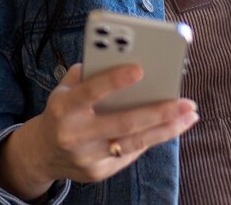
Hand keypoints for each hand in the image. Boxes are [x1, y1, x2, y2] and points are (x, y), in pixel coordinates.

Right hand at [0, 63, 197, 199]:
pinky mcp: (98, 173)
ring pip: (134, 144)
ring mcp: (88, 158)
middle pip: (123, 124)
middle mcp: (75, 135)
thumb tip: (123, 57)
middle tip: (185, 101)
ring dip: (166, 129)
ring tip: (189, 115)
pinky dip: (152, 138)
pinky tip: (171, 125)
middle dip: (158, 112)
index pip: (91, 92)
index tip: (140, 68)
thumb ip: (90, 73)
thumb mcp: (65, 87)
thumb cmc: (62, 110)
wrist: (40, 154)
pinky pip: (130, 153)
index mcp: (65, 108)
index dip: (114, 80)